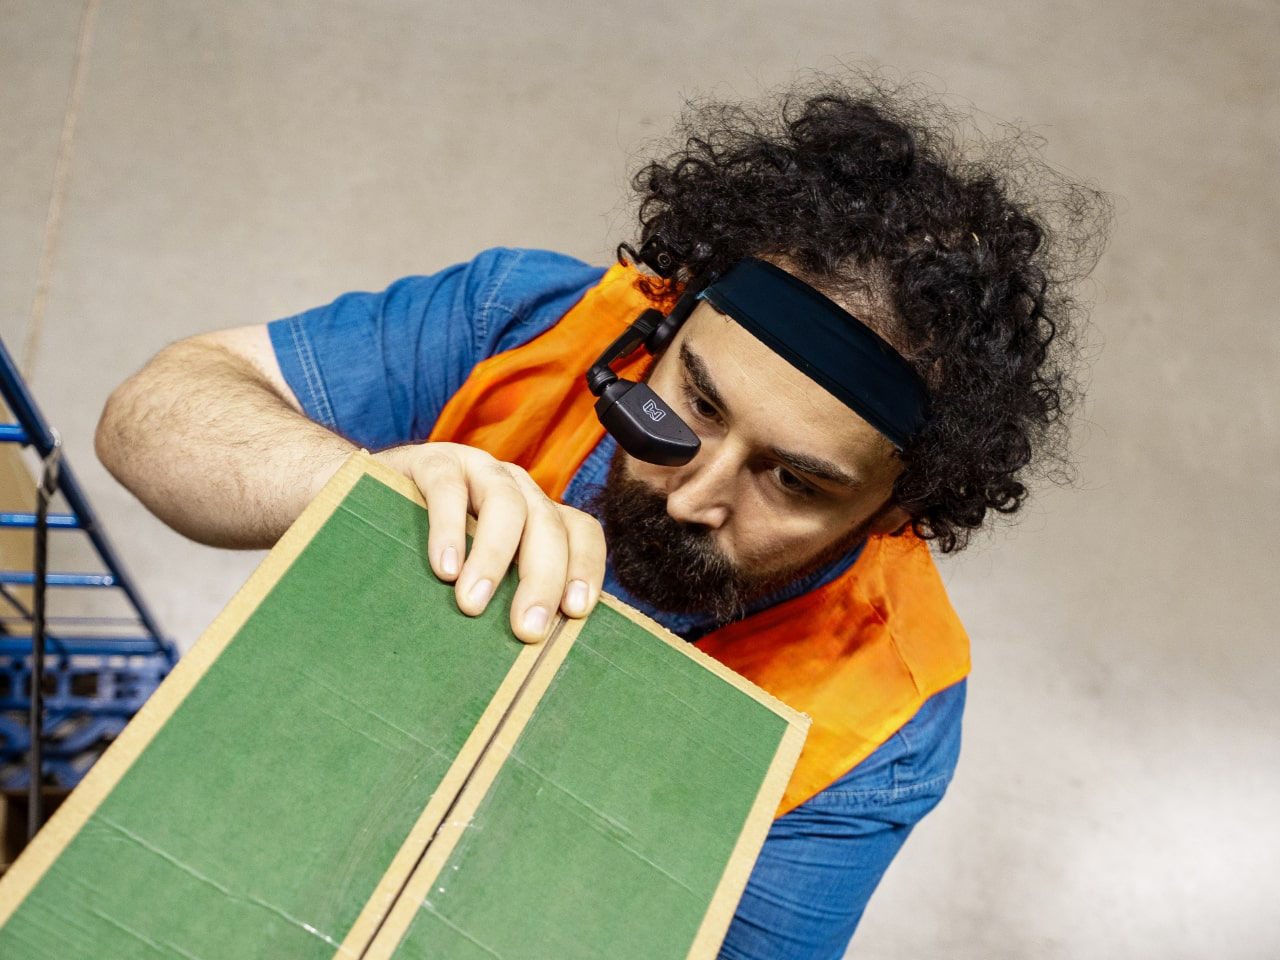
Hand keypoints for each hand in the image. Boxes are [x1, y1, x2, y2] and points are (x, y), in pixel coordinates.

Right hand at [376, 442, 606, 642]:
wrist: (359, 500)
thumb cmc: (428, 554)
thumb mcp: (477, 573)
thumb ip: (505, 596)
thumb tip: (531, 651)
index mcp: (536, 514)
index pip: (580, 531)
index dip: (585, 567)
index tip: (576, 611)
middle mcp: (516, 487)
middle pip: (547, 524)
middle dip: (542, 578)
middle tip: (525, 629)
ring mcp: (477, 469)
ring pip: (506, 504)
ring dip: (493, 557)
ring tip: (472, 603)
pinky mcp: (433, 462)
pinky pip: (449, 490)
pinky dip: (448, 530)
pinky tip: (442, 568)